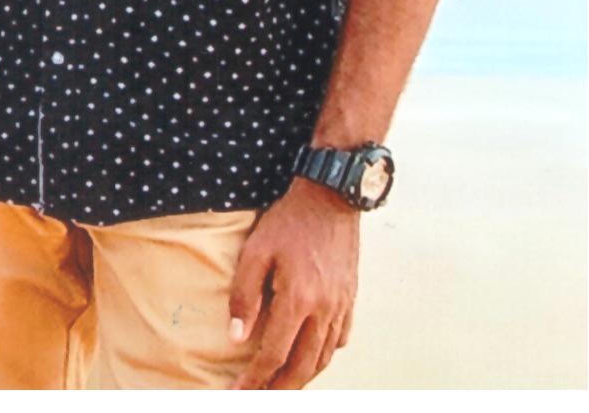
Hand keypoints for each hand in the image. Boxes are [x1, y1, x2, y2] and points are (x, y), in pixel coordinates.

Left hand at [227, 176, 358, 389]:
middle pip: (302, 367)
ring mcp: (341, 305)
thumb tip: (237, 336)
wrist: (331, 195)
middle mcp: (323, 310)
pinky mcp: (350, 297)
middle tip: (260, 397)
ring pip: (323, 357)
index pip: (273, 355)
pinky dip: (324, 355)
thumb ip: (245, 295)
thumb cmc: (289, 219)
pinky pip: (340, 339)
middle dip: (279, 389)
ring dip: (302, 377)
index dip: (254, 379)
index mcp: (298, 300)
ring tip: (282, 385)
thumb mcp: (256, 250)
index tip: (238, 393)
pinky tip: (312, 356)